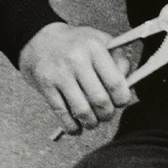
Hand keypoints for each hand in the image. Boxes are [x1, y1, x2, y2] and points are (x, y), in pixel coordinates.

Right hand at [18, 22, 136, 135]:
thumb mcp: (101, 42)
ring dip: (91, 123)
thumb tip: (128, 87)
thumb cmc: (77, 45)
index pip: (116, 83)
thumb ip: (119, 61)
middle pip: (100, 100)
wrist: (40, 39)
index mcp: (95, 48)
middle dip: (107, 114)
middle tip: (106, 113)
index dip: (122, 99)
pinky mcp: (45, 85)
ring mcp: (59, 73)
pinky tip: (77, 127)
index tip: (120, 102)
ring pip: (82, 111)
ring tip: (92, 121)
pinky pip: (62, 114)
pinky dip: (72, 127)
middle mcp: (77, 59)